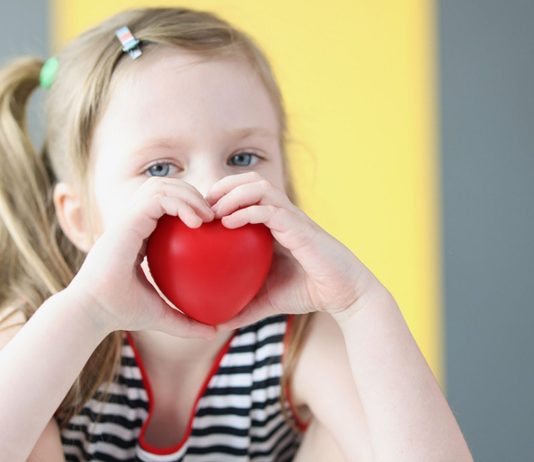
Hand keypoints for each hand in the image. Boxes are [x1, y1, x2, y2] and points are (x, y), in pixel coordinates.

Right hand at [69, 177, 215, 337]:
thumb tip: (214, 331)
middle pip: (164, 187)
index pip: (164, 204)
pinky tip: (197, 223)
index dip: (189, 204)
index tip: (212, 223)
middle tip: (214, 215)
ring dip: (188, 194)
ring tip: (209, 216)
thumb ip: (186, 321)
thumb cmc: (122, 313)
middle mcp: (132, 222)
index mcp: (138, 235)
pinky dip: (179, 203)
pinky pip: (157, 199)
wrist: (93, 314)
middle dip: (192, 193)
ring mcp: (127, 219)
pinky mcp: (125, 221)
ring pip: (160, 186)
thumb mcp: (162, 315)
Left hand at [205, 172, 380, 328]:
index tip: (198, 213)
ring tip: (213, 211)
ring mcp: (292, 218)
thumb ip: (243, 307)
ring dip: (232, 193)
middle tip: (201, 205)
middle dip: (222, 185)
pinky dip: (247, 212)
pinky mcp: (300, 227)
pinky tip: (228, 224)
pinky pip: (271, 210)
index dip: (219, 195)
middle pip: (249, 180)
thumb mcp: (267, 300)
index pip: (244, 193)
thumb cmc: (307, 292)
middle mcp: (282, 214)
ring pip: (260, 187)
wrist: (343, 295)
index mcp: (274, 223)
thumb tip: (214, 324)